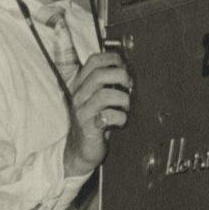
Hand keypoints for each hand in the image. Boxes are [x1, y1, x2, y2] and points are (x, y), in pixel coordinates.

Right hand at [64, 51, 130, 175]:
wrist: (80, 150)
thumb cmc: (96, 121)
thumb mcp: (99, 98)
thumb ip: (108, 83)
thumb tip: (129, 70)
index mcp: (82, 84)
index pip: (94, 60)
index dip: (113, 59)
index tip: (125, 68)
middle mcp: (79, 95)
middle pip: (100, 74)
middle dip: (121, 77)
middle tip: (129, 88)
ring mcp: (82, 111)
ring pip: (105, 95)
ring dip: (123, 100)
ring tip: (125, 107)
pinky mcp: (88, 127)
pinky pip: (108, 116)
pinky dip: (121, 118)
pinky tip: (121, 122)